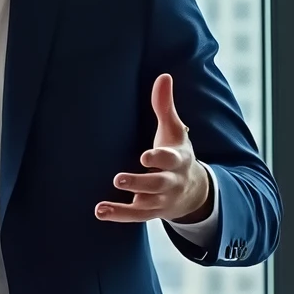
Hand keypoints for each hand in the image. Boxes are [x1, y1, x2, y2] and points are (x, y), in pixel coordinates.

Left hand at [96, 74, 213, 226]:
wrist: (193, 191)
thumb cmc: (177, 153)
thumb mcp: (174, 131)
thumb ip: (165, 106)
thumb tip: (163, 76)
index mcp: (179, 160)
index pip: (171, 159)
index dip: (160, 158)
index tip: (146, 156)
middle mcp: (172, 182)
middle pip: (158, 184)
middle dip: (141, 182)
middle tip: (119, 178)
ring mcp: (161, 199)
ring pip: (146, 204)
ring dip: (125, 206)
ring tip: (103, 205)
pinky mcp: (151, 212)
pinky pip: (135, 216)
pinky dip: (118, 215)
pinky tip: (100, 211)